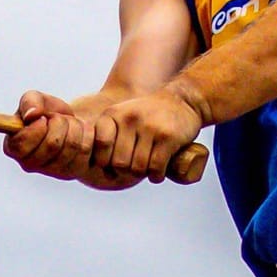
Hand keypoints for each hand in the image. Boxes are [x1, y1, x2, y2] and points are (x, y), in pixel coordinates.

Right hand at [4, 92, 97, 180]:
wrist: (68, 122)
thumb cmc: (46, 112)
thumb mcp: (35, 99)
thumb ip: (29, 102)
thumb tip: (31, 115)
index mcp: (13, 147)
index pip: (22, 145)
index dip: (37, 128)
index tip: (43, 118)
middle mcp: (29, 164)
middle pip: (51, 144)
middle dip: (59, 123)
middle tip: (58, 119)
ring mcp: (50, 171)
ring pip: (71, 146)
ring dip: (75, 127)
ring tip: (70, 124)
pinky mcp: (71, 172)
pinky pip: (84, 151)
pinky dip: (86, 135)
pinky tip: (81, 133)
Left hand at [87, 81, 205, 184]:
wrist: (183, 100)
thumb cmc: (149, 115)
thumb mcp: (123, 115)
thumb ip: (107, 135)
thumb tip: (93, 168)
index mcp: (113, 115)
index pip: (99, 147)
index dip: (104, 161)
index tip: (113, 164)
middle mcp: (129, 119)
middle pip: (118, 163)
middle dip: (125, 171)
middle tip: (134, 167)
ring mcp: (149, 127)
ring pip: (137, 168)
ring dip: (143, 174)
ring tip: (148, 168)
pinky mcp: (168, 137)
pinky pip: (156, 167)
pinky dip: (156, 175)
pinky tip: (158, 172)